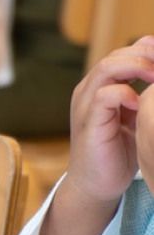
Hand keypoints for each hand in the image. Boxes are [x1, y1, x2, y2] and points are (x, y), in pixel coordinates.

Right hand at [67, 37, 153, 204]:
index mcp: (100, 86)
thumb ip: (146, 97)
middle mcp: (89, 89)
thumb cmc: (119, 151)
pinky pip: (104, 96)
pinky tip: (140, 105)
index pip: (124, 53)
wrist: (96, 184)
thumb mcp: (137, 117)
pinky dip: (125, 94)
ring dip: (137, 67)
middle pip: (116, 55)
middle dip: (147, 55)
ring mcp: (86, 104)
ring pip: (108, 67)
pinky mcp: (88, 122)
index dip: (148, 51)